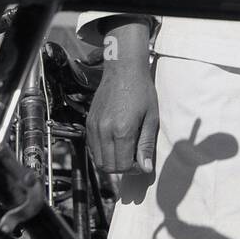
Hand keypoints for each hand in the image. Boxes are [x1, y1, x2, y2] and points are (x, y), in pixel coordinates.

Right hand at [86, 21, 158, 175]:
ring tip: (125, 149)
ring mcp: (94, 127)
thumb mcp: (151, 118)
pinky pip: (92, 147)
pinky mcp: (89, 122)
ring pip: (98, 159)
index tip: (141, 161)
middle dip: (122, 168)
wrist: (123, 69)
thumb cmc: (141, 91)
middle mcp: (104, 131)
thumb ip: (146, 145)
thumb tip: (145, 168)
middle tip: (134, 157)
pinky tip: (115, 141)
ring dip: (111, 161)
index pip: (122, 166)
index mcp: (122, 131)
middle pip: (108, 167)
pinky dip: (103, 151)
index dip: (133, 169)